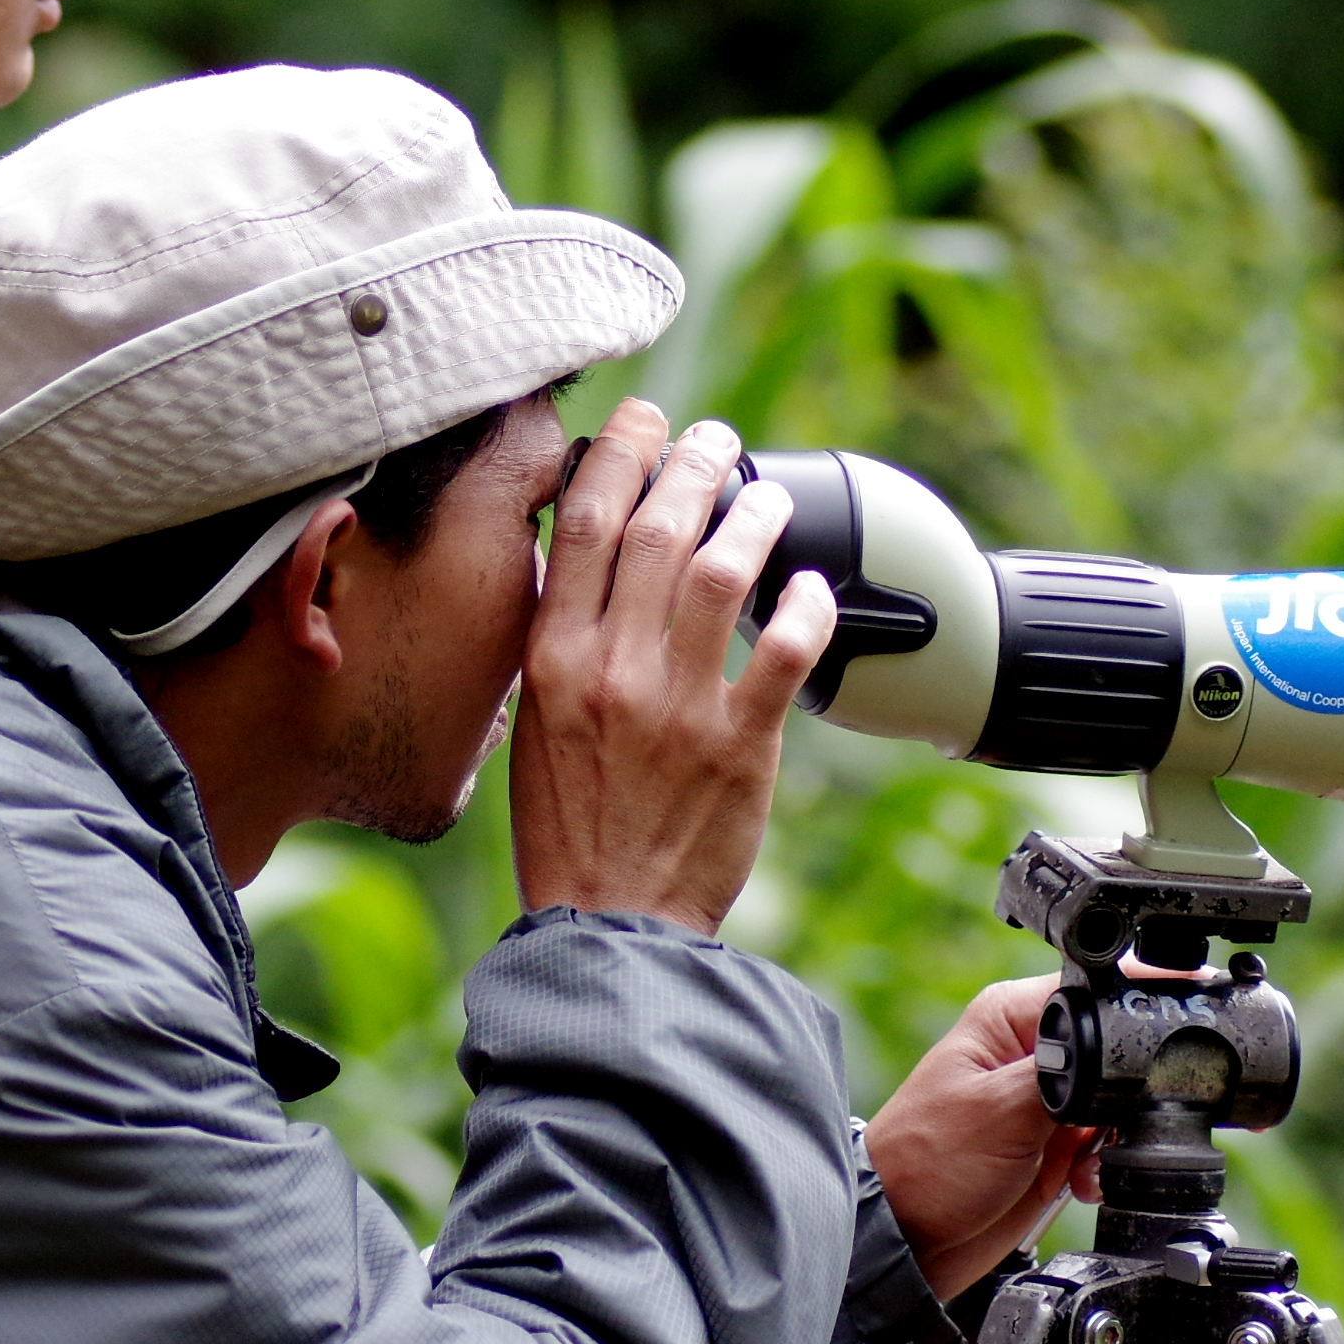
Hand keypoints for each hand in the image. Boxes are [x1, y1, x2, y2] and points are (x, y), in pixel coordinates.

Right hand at [508, 403, 837, 934]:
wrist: (610, 923)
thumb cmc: (571, 828)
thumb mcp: (535, 725)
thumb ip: (561, 646)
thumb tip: (588, 567)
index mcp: (553, 659)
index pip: (585, 526)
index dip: (617, 455)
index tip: (642, 420)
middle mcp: (612, 669)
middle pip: (657, 531)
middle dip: (691, 464)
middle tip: (715, 438)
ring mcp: (677, 705)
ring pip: (721, 574)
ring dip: (750, 518)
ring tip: (765, 496)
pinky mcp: (739, 744)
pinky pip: (784, 654)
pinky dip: (803, 607)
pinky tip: (809, 587)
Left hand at [868, 975, 1104, 1297]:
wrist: (910, 1241)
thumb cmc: (927, 1166)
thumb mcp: (1002, 1108)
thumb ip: (1069, 1072)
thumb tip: (1121, 1043)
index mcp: (1012, 1017)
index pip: (1092, 993)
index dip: (1129, 1018)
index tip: (1138, 1063)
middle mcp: (1034, 1051)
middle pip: (1118, 1050)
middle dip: (1126, 1093)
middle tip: (1104, 1127)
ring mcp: (1048, 1100)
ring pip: (1122, 1102)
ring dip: (1119, 1137)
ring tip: (1088, 1163)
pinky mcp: (1057, 1144)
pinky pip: (1109, 1145)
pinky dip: (1106, 1166)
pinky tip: (1084, 1184)